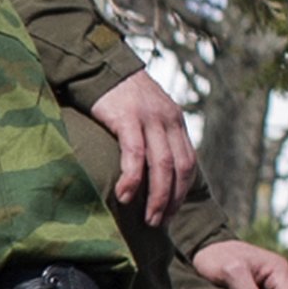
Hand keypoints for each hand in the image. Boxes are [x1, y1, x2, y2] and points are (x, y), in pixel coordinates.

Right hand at [86, 71, 200, 226]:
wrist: (99, 65)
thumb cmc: (119, 95)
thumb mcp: (147, 112)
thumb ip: (155, 136)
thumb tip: (154, 170)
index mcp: (175, 121)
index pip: (188, 163)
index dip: (182, 191)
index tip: (171, 212)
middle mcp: (167, 120)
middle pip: (179, 168)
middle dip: (171, 200)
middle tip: (159, 222)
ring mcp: (149, 118)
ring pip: (161, 166)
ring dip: (156, 197)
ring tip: (147, 218)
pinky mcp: (127, 118)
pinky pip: (135, 155)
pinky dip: (133, 179)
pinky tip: (124, 196)